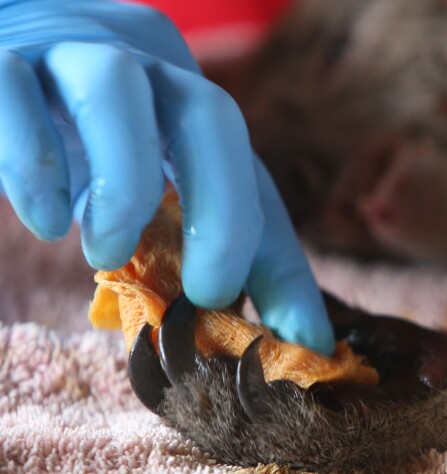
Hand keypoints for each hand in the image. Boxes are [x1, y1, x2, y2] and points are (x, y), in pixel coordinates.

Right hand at [0, 0, 334, 353]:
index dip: (280, 257)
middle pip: (210, 114)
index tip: (302, 336)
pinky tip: (46, 221)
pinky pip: (15, 92)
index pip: (251, 177)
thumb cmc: (70, 141)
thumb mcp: (136, 190)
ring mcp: (71, 49)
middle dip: (223, 212)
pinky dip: (35, 162)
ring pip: (116, 86)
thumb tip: (249, 327)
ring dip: (125, 183)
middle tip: (209, 292)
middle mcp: (143, 64)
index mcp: (185, 103)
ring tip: (105, 254)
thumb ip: (182, 244)